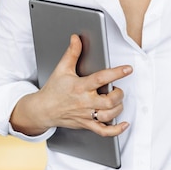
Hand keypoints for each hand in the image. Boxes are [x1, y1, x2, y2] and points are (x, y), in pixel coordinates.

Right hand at [10, 34, 132, 136]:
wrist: (43, 110)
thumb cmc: (53, 90)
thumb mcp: (62, 69)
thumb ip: (72, 53)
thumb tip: (76, 38)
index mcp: (80, 86)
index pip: (101, 79)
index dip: (116, 73)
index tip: (128, 69)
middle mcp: (84, 102)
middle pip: (109, 101)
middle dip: (118, 94)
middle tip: (117, 89)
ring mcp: (86, 115)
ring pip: (109, 115)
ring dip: (118, 108)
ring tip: (116, 100)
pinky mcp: (86, 124)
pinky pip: (103, 131)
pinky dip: (116, 130)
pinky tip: (123, 124)